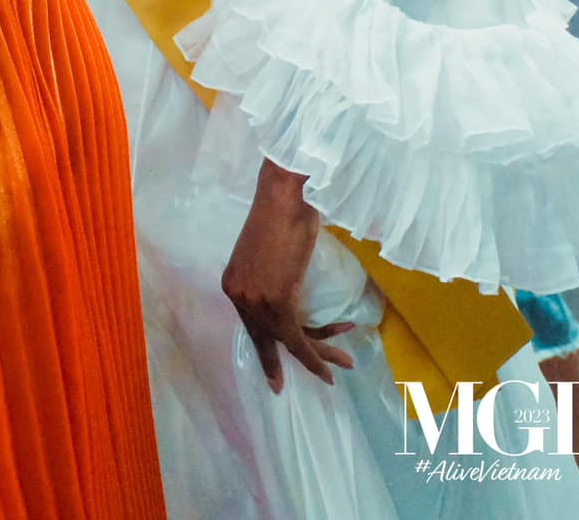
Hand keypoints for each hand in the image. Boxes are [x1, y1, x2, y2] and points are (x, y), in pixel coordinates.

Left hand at [221, 161, 356, 392]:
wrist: (286, 198)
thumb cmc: (284, 216)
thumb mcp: (273, 254)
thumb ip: (272, 279)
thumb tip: (287, 292)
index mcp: (234, 284)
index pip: (251, 327)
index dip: (266, 353)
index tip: (274, 377)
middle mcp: (238, 295)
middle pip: (267, 339)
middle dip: (290, 364)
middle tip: (319, 378)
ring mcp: (255, 300)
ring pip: (288, 341)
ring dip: (319, 356)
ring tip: (345, 363)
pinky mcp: (276, 301)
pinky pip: (298, 338)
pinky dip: (317, 355)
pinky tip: (335, 362)